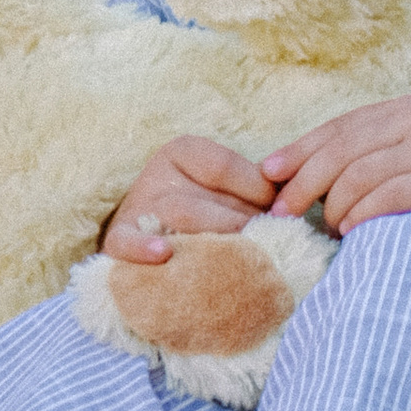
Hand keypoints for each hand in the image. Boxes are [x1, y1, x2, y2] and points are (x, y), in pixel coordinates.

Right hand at [101, 135, 272, 263]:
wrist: (143, 234)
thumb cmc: (197, 208)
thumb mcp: (219, 187)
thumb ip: (253, 185)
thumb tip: (294, 194)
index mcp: (182, 152)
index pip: (224, 167)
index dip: (256, 190)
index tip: (277, 211)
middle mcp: (157, 175)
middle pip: (206, 199)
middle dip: (240, 224)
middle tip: (265, 244)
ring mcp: (136, 208)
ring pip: (180, 219)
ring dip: (214, 241)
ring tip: (238, 258)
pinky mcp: (116, 240)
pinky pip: (125, 242)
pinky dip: (143, 249)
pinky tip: (163, 255)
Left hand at [260, 97, 410, 234]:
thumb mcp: (409, 162)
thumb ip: (365, 161)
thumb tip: (290, 179)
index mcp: (406, 110)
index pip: (338, 128)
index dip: (298, 151)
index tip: (267, 177)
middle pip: (341, 150)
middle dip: (304, 184)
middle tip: (282, 216)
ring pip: (358, 176)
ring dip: (335, 209)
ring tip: (334, 230)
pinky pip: (385, 198)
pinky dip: (362, 218)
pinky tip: (355, 233)